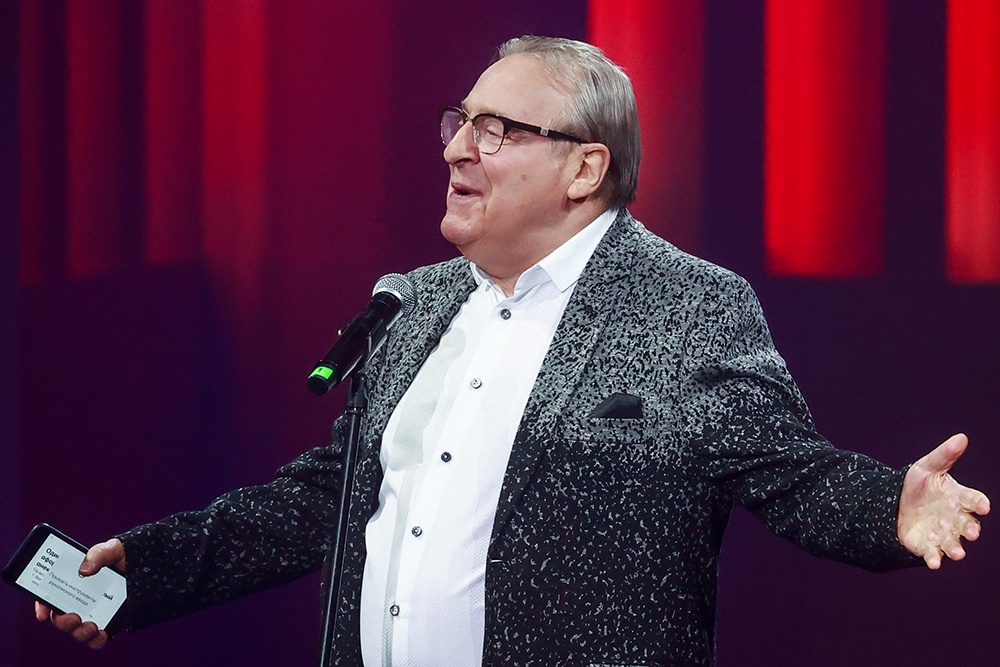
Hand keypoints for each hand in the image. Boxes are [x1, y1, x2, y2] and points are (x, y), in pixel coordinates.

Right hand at [35, 538, 125, 648]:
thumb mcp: (113, 548)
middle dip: (62, 621)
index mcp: (74, 580)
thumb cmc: (125, 555)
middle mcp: (80, 598)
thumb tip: (85, 569)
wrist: (150, 563)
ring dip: (79, 633)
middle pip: (60, 616)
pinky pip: (96, 638)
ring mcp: (93, 611)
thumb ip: (99, 553)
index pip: (49, 594)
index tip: (43, 613)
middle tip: (74, 617)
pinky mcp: (108, 621)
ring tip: (91, 627)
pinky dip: (96, 641)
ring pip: (76, 630)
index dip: (42, 605)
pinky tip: (102, 635)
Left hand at [897, 434, 990, 568]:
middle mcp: (955, 518)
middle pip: (968, 525)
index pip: (973, 500)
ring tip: (957, 553)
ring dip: (956, 549)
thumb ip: (944, 456)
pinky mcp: (928, 547)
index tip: (982, 506)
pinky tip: (933, 563)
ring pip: (954, 544)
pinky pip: (934, 555)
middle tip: (971, 532)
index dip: (979, 503)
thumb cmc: (918, 485)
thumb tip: (961, 437)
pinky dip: (934, 560)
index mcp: (958, 498)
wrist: (896, 504)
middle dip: (970, 529)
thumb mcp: (927, 468)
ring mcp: (943, 534)